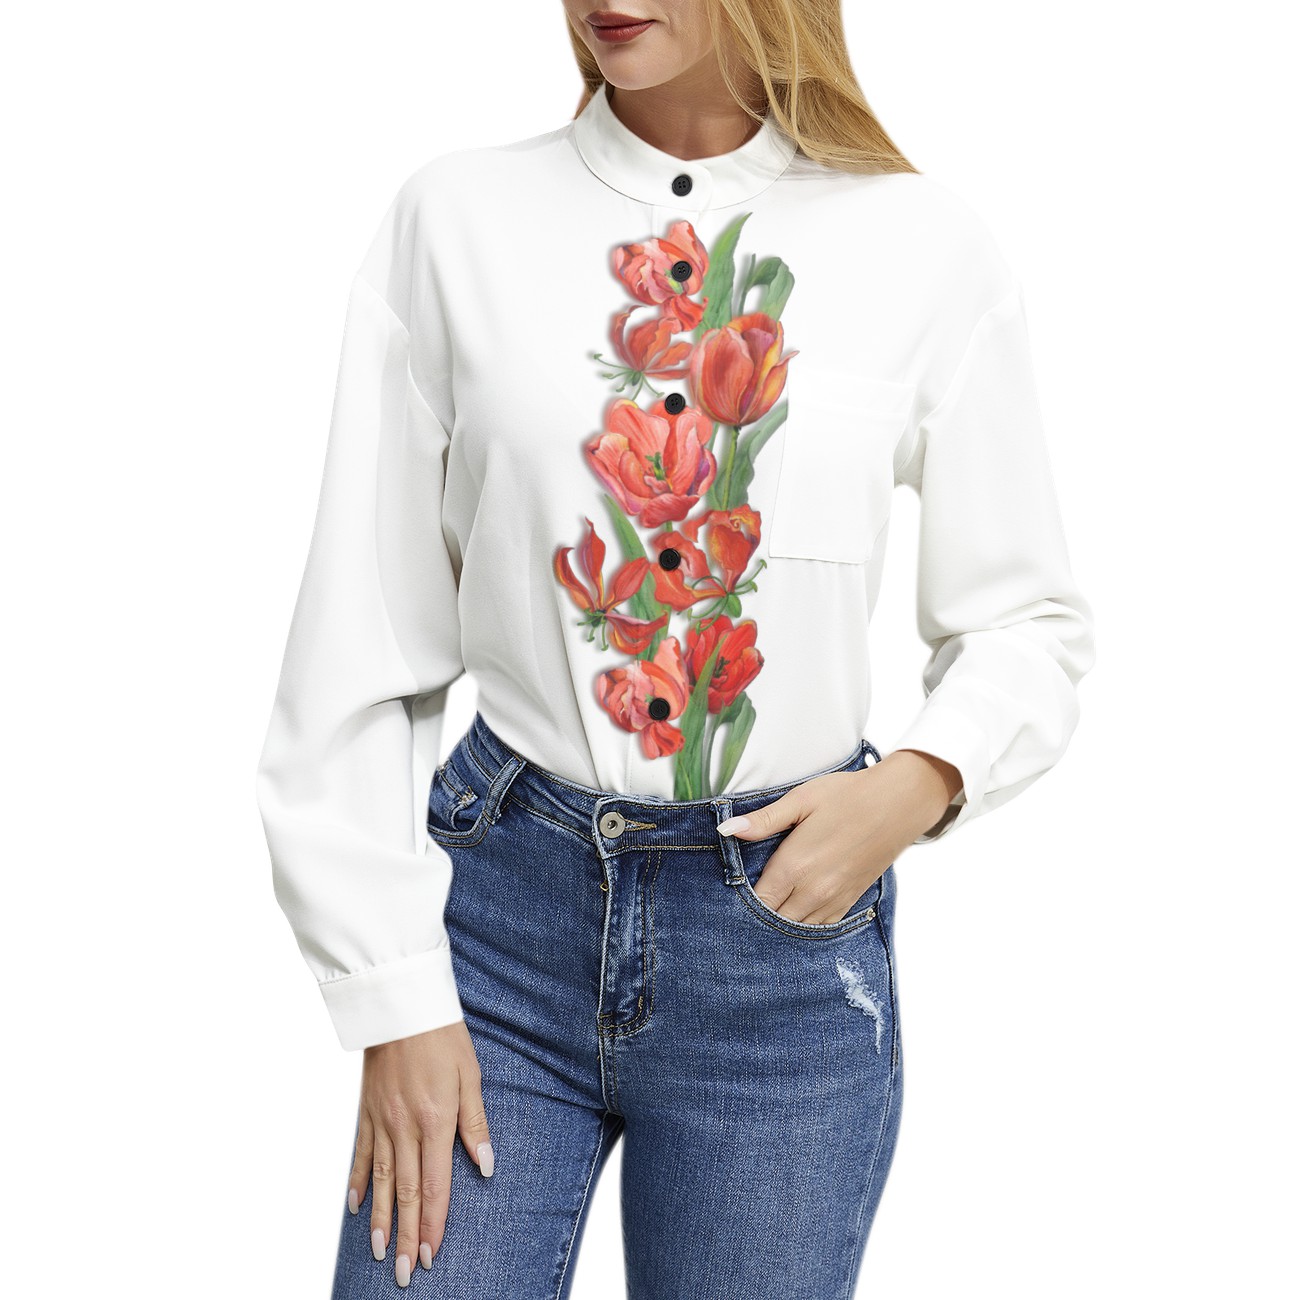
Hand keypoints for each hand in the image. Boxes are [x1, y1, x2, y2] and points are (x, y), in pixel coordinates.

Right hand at [348, 1019, 492, 1286]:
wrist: (402, 1005)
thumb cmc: (442, 1036)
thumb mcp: (470, 1075)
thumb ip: (475, 1123)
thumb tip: (485, 1164)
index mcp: (435, 1120)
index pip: (435, 1185)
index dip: (434, 1223)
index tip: (433, 1254)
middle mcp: (405, 1128)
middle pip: (407, 1192)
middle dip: (407, 1236)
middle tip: (406, 1273)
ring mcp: (381, 1122)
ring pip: (382, 1181)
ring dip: (382, 1220)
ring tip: (382, 1253)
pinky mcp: (367, 1111)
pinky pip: (362, 1154)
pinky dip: (360, 1182)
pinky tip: (358, 1207)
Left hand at [715, 751, 961, 923]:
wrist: (898, 804)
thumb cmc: (847, 796)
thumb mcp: (801, 800)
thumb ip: (763, 820)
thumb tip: (726, 829)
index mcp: (795, 866)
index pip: (756, 900)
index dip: (740, 901)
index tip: (728, 894)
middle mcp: (813, 891)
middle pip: (773, 921)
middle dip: (756, 917)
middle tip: (741, 906)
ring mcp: (833, 900)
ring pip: (796, 930)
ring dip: (779, 924)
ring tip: (765, 912)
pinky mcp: (849, 901)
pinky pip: (819, 929)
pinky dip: (803, 926)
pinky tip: (793, 915)